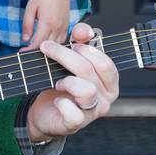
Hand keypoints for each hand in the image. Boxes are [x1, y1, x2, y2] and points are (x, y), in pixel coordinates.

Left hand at [21, 0, 72, 49]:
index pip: (38, 43)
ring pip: (56, 46)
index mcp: (47, 22)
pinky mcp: (67, 25)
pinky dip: (55, 45)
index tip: (22, 52)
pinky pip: (62, 41)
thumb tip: (25, 39)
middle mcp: (57, 26)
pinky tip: (48, 45)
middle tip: (27, 52)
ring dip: (47, 50)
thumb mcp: (30, 8)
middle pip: (48, 47)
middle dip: (37, 52)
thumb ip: (27, 24)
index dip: (29, 50)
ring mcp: (64, 27)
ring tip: (36, 50)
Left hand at [26, 22, 118, 142]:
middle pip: (89, 70)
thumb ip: (80, 42)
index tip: (71, 41)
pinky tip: (56, 100)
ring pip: (86, 90)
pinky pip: (73, 113)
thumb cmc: (62, 84)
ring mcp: (93, 113)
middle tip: (47, 48)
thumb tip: (84, 30)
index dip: (87, 49)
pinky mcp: (76, 124)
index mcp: (110, 82)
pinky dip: (61, 103)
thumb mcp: (72, 62)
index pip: (105, 62)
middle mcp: (106, 98)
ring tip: (56, 81)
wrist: (46, 112)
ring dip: (67, 81)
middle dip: (65, 55)